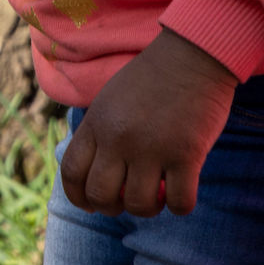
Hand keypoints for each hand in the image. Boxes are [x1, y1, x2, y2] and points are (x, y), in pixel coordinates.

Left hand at [60, 29, 238, 216]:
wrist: (192, 55)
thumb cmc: (152, 78)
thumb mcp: (110, 100)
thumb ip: (98, 132)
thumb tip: (92, 172)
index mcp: (96, 123)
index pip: (71, 172)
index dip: (78, 197)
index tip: (91, 205)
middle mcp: (118, 138)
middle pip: (101, 195)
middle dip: (113, 208)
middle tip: (129, 200)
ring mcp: (151, 147)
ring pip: (139, 205)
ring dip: (149, 209)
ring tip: (158, 195)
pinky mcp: (186, 154)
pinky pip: (179, 202)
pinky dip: (180, 207)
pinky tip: (182, 195)